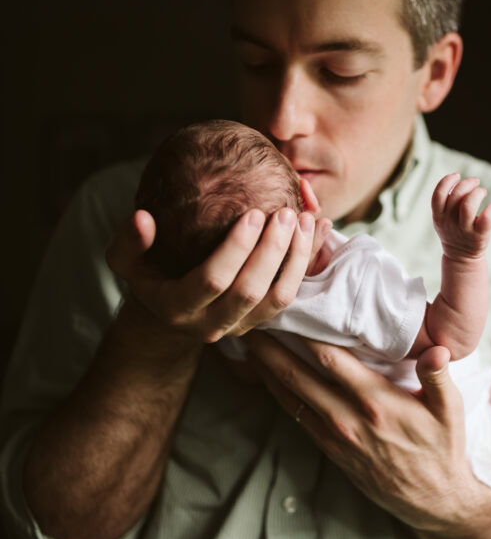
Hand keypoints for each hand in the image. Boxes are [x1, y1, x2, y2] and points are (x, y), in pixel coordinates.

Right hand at [106, 207, 329, 342]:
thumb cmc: (150, 276)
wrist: (170, 314)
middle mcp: (211, 323)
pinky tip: (317, 228)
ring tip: (305, 219)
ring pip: (277, 298)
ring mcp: (241, 326)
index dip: (236, 249)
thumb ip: (128, 242)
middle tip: (286, 213)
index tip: (253, 212)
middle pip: (251, 292)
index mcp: (178, 306)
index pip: (213, 280)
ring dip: (296, 259)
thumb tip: (142, 218)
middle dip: (272, 251)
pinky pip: (291, 296)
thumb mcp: (125, 262)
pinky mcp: (262, 320)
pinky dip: (307, 263)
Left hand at [245, 332, 486, 530]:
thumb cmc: (442, 448)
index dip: (303, 332)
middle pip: (297, 374)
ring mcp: (335, 436)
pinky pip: (296, 416)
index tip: (287, 308)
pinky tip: (266, 377)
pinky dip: (278, 393)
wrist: (433, 500)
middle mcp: (348, 417)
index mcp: (375, 401)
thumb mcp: (451, 410)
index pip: (329, 359)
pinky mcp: (331, 450)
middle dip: (270, 347)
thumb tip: (438, 349)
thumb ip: (438, 377)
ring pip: (290, 396)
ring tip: (248, 344)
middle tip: (248, 321)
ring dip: (266, 370)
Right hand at [431, 173, 490, 259]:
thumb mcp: (443, 218)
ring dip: (477, 193)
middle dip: (467, 183)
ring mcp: (464, 230)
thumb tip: (460, 180)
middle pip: (456, 196)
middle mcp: (449, 222)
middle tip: (476, 182)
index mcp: (438, 216)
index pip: (438, 195)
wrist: (461, 257)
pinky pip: (485, 220)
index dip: (447, 181)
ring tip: (482, 192)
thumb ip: (446, 202)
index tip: (457, 175)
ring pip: (468, 206)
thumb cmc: (454, 230)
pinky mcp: (478, 236)